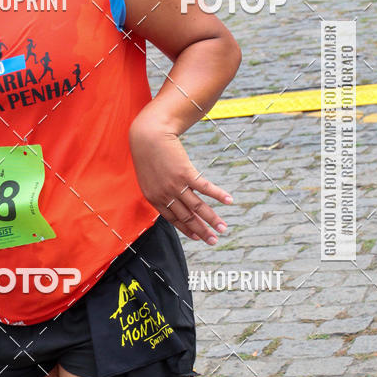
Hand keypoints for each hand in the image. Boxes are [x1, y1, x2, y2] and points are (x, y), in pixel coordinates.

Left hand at [129, 120, 231, 243]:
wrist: (148, 135)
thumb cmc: (147, 153)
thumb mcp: (148, 176)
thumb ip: (159, 189)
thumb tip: (172, 197)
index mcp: (154, 198)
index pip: (174, 219)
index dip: (187, 229)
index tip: (197, 237)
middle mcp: (165, 195)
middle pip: (187, 217)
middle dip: (202, 231)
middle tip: (214, 241)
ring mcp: (175, 185)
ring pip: (197, 207)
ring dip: (212, 219)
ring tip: (224, 228)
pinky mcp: (185, 173)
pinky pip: (204, 188)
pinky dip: (218, 195)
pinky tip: (229, 200)